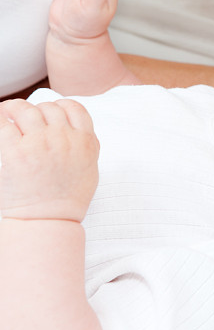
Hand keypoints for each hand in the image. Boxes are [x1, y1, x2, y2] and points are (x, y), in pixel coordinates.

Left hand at [0, 99, 99, 221]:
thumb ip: (88, 147)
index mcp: (84, 141)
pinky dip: (0, 118)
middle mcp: (63, 138)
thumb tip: (78, 132)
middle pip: (48, 108)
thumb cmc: (67, 202)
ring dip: (14, 109)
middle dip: (35, 110)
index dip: (59, 106)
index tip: (49, 111)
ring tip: (7, 112)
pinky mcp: (15, 153)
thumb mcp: (90, 170)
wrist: (48, 223)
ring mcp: (39, 143)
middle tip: (23, 115)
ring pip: (26, 110)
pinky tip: (0, 119)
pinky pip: (4, 125)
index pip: (73, 108)